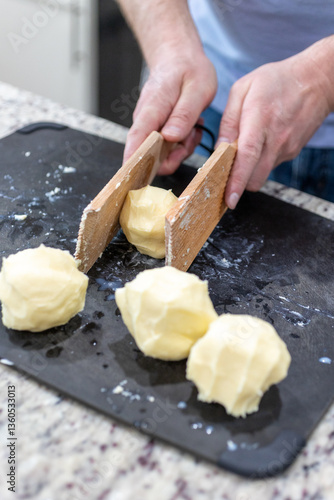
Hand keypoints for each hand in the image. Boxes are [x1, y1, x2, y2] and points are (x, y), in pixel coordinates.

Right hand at [123, 50, 216, 174]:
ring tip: (194, 127)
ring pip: (163, 152)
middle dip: (173, 156)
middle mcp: (146, 119)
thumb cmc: (188, 69)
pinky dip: (182, 143)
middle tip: (191, 138)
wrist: (179, 57)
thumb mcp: (197, 88)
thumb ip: (184, 114)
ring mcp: (150, 126)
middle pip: (151, 152)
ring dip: (182, 148)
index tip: (133, 177)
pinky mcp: (157, 130)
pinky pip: (169, 147)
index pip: (137, 137)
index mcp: (153, 107)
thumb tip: (170, 137)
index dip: (133, 159)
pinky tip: (191, 128)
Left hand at [219, 47, 332, 208]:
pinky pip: (270, 166)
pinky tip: (260, 144)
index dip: (236, 181)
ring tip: (242, 154)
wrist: (316, 81)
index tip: (229, 199)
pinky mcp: (292, 152)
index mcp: (260, 120)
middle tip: (224, 178)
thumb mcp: (243, 89)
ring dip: (248, 173)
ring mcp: (286, 148)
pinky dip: (259, 163)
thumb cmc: (276, 81)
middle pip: (254, 177)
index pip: (247, 158)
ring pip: (261, 175)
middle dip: (238, 184)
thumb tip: (219, 148)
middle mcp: (275, 139)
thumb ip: (228, 121)